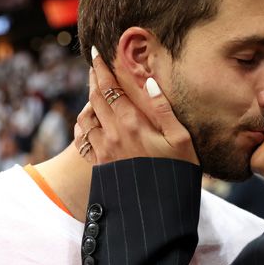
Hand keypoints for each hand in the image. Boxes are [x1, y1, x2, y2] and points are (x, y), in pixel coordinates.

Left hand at [75, 49, 197, 165]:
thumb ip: (164, 109)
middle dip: (93, 78)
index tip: (97, 53)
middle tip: (95, 65)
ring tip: (94, 91)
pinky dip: (83, 125)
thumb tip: (149, 82)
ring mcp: (103, 151)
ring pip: (85, 118)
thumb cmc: (177, 172)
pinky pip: (83, 139)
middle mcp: (113, 134)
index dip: (102, 68)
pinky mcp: (100, 165)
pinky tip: (89, 122)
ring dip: (87, 101)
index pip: (111, 88)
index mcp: (133, 123)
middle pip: (95, 98)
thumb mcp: (181, 139)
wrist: (158, 211)